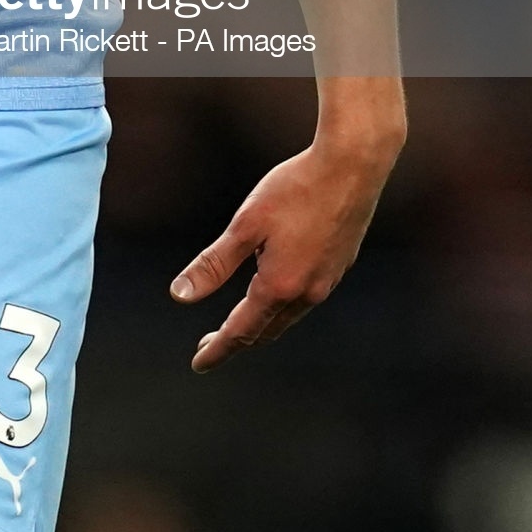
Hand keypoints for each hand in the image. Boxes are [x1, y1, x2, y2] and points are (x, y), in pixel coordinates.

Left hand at [170, 132, 399, 372]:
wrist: (352, 167)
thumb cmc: (294, 189)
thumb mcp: (245, 225)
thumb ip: (213, 264)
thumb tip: (179, 296)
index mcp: (279, 286)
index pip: (241, 331)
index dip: (218, 349)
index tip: (199, 363)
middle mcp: (307, 292)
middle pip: (266, 330)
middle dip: (237, 340)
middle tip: (211, 345)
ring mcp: (328, 281)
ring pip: (288, 317)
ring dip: (261, 324)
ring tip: (240, 322)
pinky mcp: (339, 266)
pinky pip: (305, 299)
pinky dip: (283, 306)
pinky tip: (276, 290)